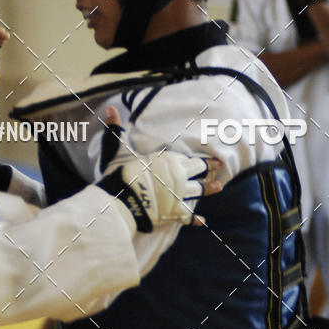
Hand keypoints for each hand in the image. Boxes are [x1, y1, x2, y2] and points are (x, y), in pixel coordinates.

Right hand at [97, 105, 221, 231]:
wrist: (122, 202)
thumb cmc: (121, 175)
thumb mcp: (117, 150)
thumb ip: (116, 130)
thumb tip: (109, 108)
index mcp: (169, 161)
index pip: (190, 157)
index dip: (201, 157)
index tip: (211, 155)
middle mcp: (178, 177)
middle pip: (198, 171)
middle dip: (209, 167)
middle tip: (219, 165)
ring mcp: (178, 196)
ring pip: (198, 192)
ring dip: (208, 189)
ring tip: (219, 187)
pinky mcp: (174, 213)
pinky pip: (188, 217)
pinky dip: (195, 219)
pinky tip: (204, 220)